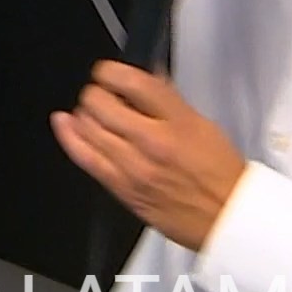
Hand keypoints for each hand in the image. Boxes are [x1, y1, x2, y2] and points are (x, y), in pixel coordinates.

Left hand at [51, 60, 246, 252]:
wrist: (228, 219)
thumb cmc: (220, 173)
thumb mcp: (203, 125)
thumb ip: (168, 101)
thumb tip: (143, 78)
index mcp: (179, 122)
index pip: (133, 82)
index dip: (111, 71)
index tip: (107, 72)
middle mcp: (153, 142)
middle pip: (101, 103)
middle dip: (96, 92)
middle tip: (102, 96)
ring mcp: (134, 167)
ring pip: (88, 127)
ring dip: (85, 113)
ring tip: (92, 113)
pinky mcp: (122, 189)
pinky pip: (85, 158)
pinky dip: (70, 136)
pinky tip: (64, 123)